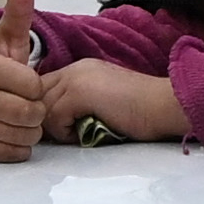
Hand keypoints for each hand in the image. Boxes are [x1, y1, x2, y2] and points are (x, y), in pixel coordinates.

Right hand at [0, 0, 51, 161]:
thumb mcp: (6, 36)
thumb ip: (18, 12)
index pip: (33, 86)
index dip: (37, 84)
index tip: (27, 80)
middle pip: (30, 113)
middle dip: (37, 108)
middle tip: (28, 100)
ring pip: (24, 135)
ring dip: (31, 128)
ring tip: (22, 113)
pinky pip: (12, 154)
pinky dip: (20, 145)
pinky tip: (14, 129)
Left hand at [41, 59, 189, 145]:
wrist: (165, 106)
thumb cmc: (144, 112)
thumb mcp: (105, 102)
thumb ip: (80, 104)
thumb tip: (54, 123)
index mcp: (82, 69)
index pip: (44, 86)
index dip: (46, 108)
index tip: (61, 127)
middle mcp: (76, 69)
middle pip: (37, 95)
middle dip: (46, 118)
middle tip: (66, 134)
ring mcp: (76, 78)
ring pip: (42, 106)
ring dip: (55, 126)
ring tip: (78, 134)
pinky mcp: (79, 92)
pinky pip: (54, 117)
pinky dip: (66, 132)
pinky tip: (87, 134)